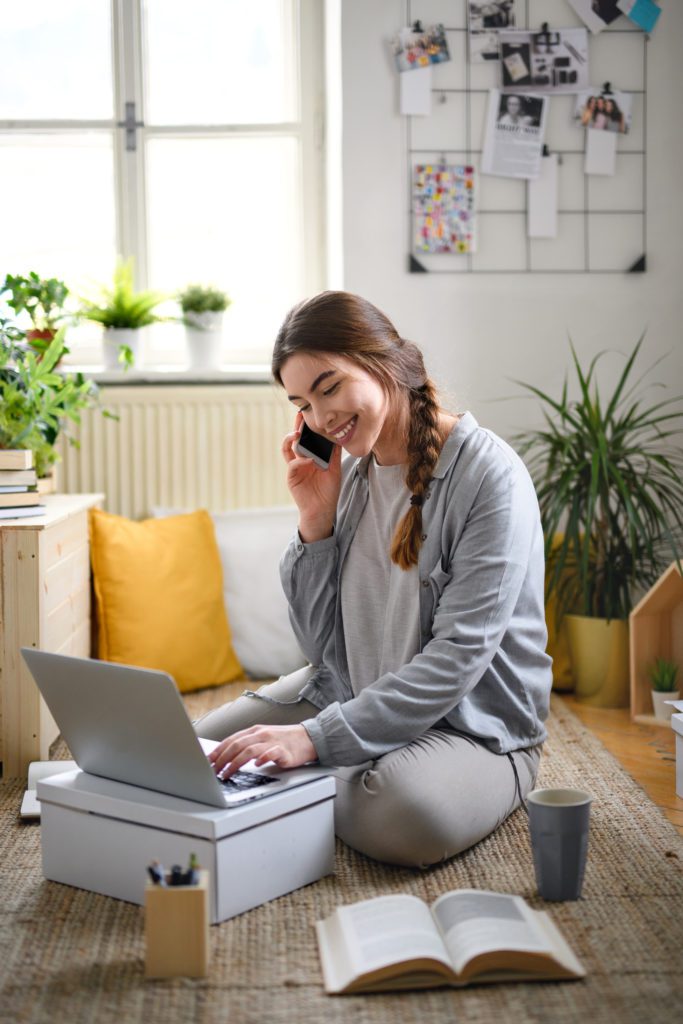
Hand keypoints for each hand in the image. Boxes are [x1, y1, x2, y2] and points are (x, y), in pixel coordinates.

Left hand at [208, 724, 317, 777]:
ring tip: (227, 773)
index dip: (218, 750)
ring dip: (235, 762)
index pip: (232, 739)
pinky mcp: (284, 751)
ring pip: (250, 750)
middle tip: (214, 771)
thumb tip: (227, 756)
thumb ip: (248, 744)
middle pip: (237, 745)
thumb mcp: (263, 738)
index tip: (208, 761)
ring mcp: (273, 741)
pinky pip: (271, 753)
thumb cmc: (284, 741)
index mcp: (255, 731)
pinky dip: (262, 758)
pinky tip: (257, 765)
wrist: (308, 739)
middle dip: (223, 759)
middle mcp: (262, 734)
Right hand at [281, 411, 341, 539]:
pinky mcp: (292, 478)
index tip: (311, 414)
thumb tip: (340, 436)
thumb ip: (335, 454)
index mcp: (310, 456)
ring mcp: (295, 468)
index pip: (307, 438)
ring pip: (288, 449)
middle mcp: (300, 459)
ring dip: (292, 440)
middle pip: (295, 439)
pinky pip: (292, 465)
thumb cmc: (328, 491)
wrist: (322, 511)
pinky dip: (300, 461)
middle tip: (301, 415)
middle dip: (297, 427)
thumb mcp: (335, 469)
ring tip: (298, 433)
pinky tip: (309, 459)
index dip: (307, 426)